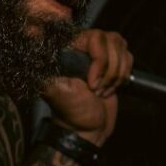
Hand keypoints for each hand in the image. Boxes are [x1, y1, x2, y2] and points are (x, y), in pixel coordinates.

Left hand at [42, 29, 133, 145]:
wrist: (88, 129)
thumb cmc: (71, 111)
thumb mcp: (56, 88)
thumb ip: (48, 65)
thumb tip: (37, 38)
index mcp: (67, 49)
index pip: (94, 36)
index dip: (98, 59)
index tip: (90, 82)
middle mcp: (82, 46)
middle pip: (112, 41)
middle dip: (107, 71)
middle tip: (94, 88)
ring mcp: (98, 53)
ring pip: (121, 48)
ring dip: (115, 75)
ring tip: (100, 90)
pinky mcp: (112, 63)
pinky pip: (128, 57)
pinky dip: (122, 76)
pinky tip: (108, 88)